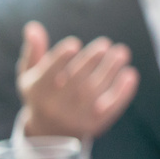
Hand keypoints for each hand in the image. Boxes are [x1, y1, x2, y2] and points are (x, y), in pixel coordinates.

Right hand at [15, 21, 139, 140]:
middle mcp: (57, 106)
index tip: (74, 43)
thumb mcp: (30, 75)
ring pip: (96, 90)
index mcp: (39, 91)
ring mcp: (77, 116)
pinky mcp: (95, 124)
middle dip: (91, 60)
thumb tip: (33, 27)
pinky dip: (122, 91)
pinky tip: (129, 74)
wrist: (51, 132)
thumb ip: (33, 52)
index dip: (60, 59)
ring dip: (110, 70)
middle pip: (76, 81)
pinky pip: (111, 107)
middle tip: (105, 43)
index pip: (49, 74)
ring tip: (121, 52)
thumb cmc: (42, 94)